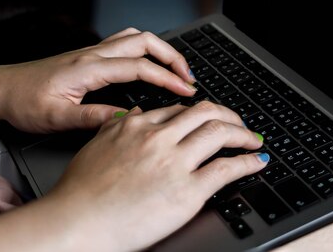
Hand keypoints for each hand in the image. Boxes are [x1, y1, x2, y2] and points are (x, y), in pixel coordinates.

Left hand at [0, 28, 196, 132]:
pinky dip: (143, 51)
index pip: (139, 67)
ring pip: (134, 38)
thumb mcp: (57, 118)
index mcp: (89, 68)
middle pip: (143, 42)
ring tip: (175, 69)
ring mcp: (90, 53)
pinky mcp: (87, 57)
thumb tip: (127, 118)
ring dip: (158, 50)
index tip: (186, 92)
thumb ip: (94, 118)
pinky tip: (147, 65)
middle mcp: (92, 55)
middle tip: (189, 77)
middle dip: (172, 57)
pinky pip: (122, 44)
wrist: (1, 89)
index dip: (167, 79)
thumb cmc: (24, 103)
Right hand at [47, 102, 268, 250]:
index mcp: (136, 127)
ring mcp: (174, 162)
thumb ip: (116, 128)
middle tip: (238, 124)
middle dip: (228, 115)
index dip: (199, 113)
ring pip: (220, 132)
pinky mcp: (188, 190)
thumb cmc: (80, 193)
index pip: (177, 111)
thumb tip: (134, 116)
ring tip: (252, 140)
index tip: (209, 119)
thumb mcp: (96, 147)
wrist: (77, 222)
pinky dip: (247, 162)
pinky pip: (227, 169)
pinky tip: (255, 163)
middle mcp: (158, 138)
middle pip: (205, 113)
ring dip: (243, 134)